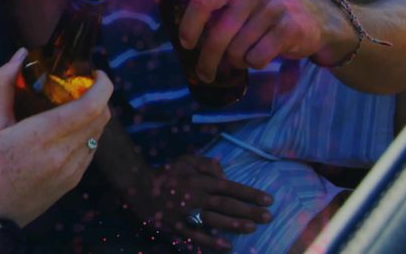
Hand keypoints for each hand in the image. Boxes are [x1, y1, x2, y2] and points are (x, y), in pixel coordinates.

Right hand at [0, 48, 112, 226]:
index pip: (91, 107)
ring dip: (94, 114)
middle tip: (81, 84)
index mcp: (41, 137)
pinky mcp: (73, 181)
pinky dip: (88, 133)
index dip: (102, 85)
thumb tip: (21, 54)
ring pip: (99, 133)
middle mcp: (63, 155)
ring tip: (74, 105)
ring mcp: (72, 171)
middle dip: (98, 95)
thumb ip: (2, 84)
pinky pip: (92, 149)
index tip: (95, 72)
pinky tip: (68, 129)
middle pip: (101, 117)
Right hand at [127, 155, 273, 251]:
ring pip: (214, 220)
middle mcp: (196, 196)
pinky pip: (196, 235)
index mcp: (199, 180)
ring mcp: (186, 213)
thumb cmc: (166, 173)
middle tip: (268, 217)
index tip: (268, 199)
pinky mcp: (176, 226)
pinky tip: (227, 246)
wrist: (137, 185)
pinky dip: (211, 241)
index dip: (250, 193)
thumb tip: (224, 174)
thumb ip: (207, 164)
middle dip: (249, 211)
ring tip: (252, 228)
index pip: (230, 187)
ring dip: (234, 224)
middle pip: (226, 204)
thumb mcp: (186, 160)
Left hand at [160, 0, 327, 81]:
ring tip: (240, 57)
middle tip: (203, 73)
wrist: (311, 18)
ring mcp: (273, 6)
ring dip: (234, 61)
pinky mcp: (289, 27)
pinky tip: (259, 56)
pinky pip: (257, 57)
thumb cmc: (260, 9)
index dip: (189, 26)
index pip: (202, 0)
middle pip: (218, 34)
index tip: (185, 44)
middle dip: (207, 60)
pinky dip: (254, 63)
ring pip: (237, 50)